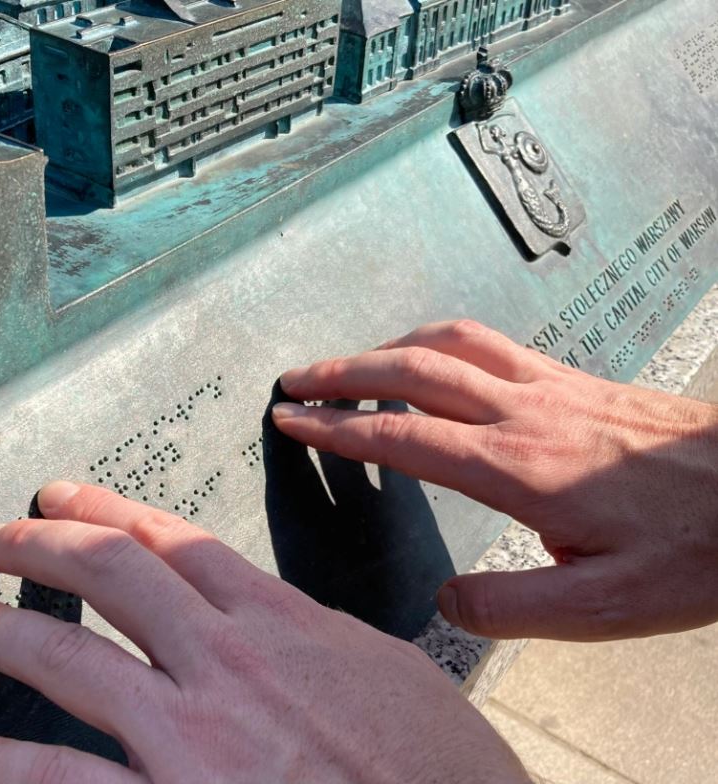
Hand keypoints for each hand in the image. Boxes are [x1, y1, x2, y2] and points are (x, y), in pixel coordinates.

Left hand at [0, 482, 527, 783]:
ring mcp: (194, 736)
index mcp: (280, 620)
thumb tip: (261, 607)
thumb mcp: (381, 667)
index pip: (173, 543)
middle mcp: (227, 661)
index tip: (60, 494)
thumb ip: (306, 630)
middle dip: (37, 546)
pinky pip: (66, 782)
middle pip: (110, 577)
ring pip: (70, 661)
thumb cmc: (438, 763)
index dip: (105, 511)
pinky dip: (1, 764)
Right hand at [273, 319, 717, 640]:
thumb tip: (443, 601)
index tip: (289, 420)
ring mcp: (550, 386)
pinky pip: (488, 342)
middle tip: (294, 379)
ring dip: (387, 346)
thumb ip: (510, 606)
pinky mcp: (574, 378)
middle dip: (342, 372)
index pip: (401, 438)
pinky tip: (433, 359)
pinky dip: (437, 342)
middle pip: (411, 372)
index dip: (335, 429)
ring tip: (350, 364)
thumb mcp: (603, 607)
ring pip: (449, 343)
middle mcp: (522, 413)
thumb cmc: (693, 550)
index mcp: (515, 468)